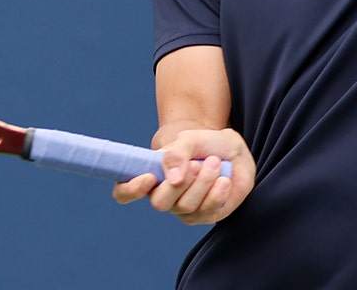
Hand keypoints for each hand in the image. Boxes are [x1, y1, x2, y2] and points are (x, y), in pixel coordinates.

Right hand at [112, 128, 254, 224]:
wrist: (231, 150)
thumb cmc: (204, 143)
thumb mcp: (188, 139)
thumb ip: (176, 154)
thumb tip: (172, 179)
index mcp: (150, 176)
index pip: (124, 192)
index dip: (130, 190)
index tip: (149, 177)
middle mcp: (163, 196)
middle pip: (160, 203)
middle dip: (182, 182)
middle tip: (197, 164)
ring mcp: (183, 209)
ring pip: (186, 206)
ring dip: (204, 182)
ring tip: (215, 163)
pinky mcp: (204, 216)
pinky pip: (207, 212)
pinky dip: (218, 193)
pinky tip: (224, 180)